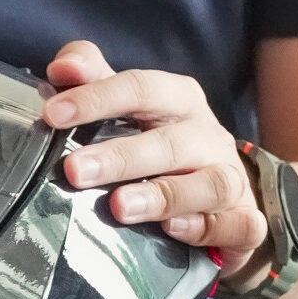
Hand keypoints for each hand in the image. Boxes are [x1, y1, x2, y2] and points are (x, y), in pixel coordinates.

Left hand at [43, 42, 267, 281]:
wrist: (222, 198)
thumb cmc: (166, 149)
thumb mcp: (132, 111)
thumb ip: (97, 83)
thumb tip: (63, 68)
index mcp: (179, 103)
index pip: (141, 88)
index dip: (97, 98)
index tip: (53, 114)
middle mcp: (207, 137)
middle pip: (169, 142)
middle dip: (121, 156)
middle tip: (74, 171)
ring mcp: (230, 178)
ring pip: (208, 184)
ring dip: (163, 195)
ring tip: (119, 207)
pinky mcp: (244, 220)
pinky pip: (234, 224)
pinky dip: (205, 227)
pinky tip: (172, 230)